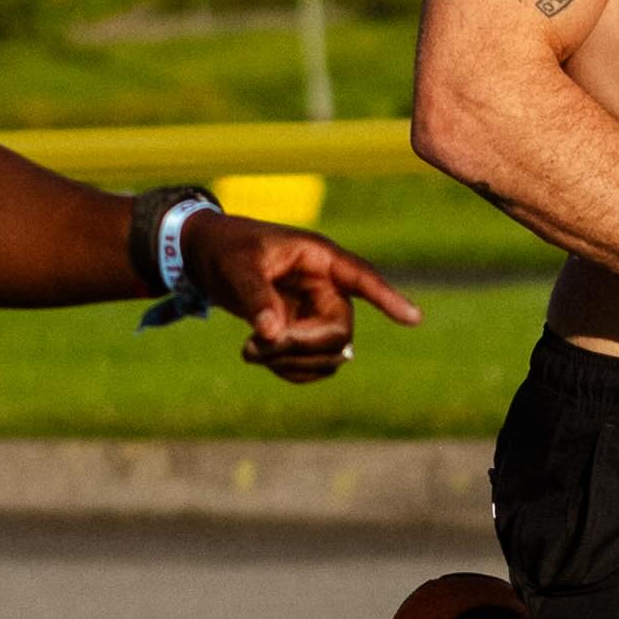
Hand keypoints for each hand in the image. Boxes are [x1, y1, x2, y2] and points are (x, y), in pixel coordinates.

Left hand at [183, 213, 421, 385]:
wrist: (205, 257)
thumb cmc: (225, 248)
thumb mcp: (237, 267)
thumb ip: (256, 297)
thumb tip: (271, 334)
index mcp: (319, 258)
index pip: (362, 278)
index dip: (388, 298)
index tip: (414, 318)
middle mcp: (326, 287)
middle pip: (339, 331)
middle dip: (300, 346)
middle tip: (254, 346)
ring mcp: (317, 313)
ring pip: (329, 354)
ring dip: (292, 362)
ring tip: (248, 351)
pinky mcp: (304, 333)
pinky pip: (313, 365)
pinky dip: (289, 369)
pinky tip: (259, 356)